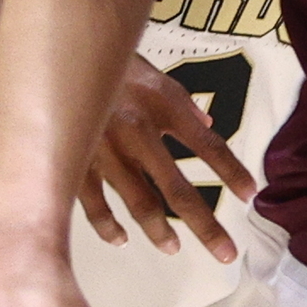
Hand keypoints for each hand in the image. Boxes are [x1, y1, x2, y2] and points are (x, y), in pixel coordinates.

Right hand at [78, 64, 255, 263]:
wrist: (56, 52)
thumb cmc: (111, 62)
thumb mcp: (154, 74)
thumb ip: (183, 104)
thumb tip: (208, 126)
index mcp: (163, 107)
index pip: (209, 146)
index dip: (232, 172)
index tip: (250, 195)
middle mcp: (139, 133)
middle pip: (178, 189)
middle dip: (205, 226)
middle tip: (226, 254)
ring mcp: (106, 152)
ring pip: (138, 203)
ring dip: (159, 231)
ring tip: (173, 248)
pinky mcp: (75, 162)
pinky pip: (94, 204)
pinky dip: (108, 226)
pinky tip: (120, 239)